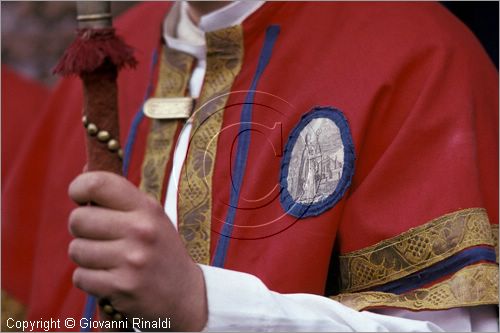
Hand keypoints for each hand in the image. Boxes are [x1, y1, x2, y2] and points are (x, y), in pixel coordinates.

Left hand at [68, 171, 206, 330]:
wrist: (184, 294)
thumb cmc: (160, 249)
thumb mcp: (150, 216)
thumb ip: (119, 196)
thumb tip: (85, 170)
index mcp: (147, 208)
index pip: (99, 183)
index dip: (80, 187)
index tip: (80, 196)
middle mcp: (141, 230)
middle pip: (78, 219)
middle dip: (82, 229)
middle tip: (100, 236)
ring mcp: (132, 260)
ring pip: (76, 250)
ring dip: (86, 257)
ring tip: (109, 260)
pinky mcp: (122, 287)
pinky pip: (80, 277)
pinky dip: (89, 280)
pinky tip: (110, 278)